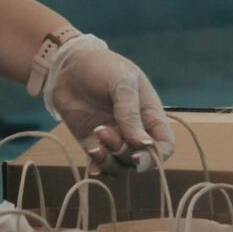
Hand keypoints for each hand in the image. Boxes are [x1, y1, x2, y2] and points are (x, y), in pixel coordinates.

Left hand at [43, 36, 174, 175]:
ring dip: (110, 162)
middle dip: (125, 154)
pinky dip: (97, 169)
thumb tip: (143, 144)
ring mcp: (113, 138)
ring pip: (120, 166)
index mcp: (150, 116)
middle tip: (103, 132)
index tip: (139, 154)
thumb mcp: (122, 83)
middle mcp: (134, 131)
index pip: (164, 145)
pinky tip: (91, 169)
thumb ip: (130, 113)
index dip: (156, 156)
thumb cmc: (102, 66)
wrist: (68, 62)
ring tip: (94, 143)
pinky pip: (99, 163)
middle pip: (141, 159)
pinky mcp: (91, 141)